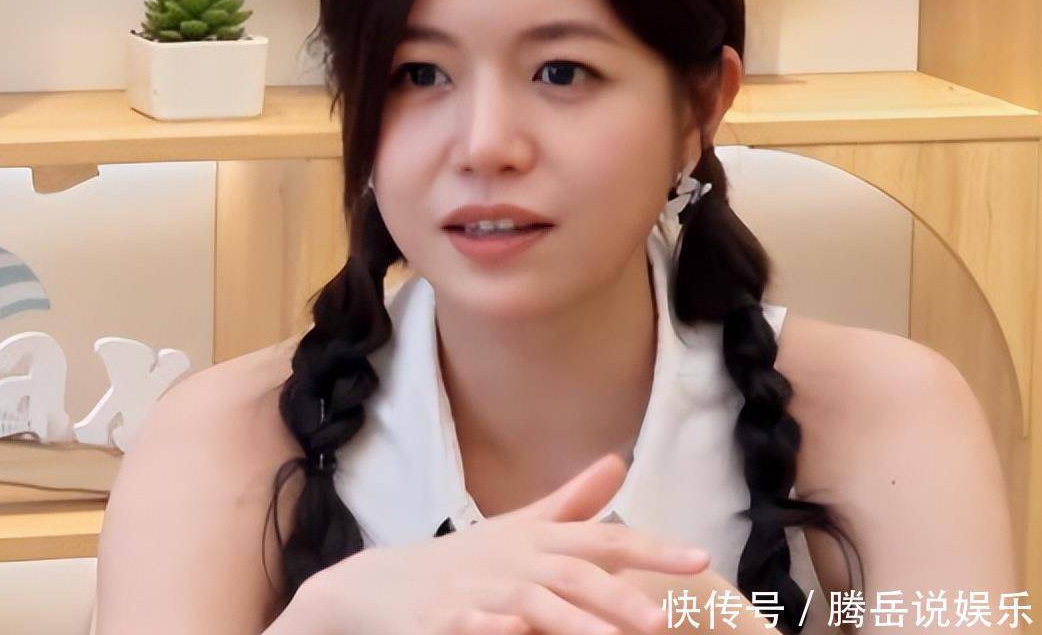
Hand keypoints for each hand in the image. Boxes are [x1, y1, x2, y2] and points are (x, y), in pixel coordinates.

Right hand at [309, 454, 710, 634]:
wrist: (380, 586)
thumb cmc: (463, 560)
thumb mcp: (518, 527)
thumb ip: (572, 502)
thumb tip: (618, 463)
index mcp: (536, 539)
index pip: (603, 540)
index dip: (652, 548)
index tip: (700, 558)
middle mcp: (513, 561)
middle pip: (572, 574)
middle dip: (618, 595)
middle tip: (663, 621)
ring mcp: (478, 590)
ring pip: (532, 605)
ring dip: (572, 622)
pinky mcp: (444, 619)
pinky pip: (473, 625)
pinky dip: (494, 628)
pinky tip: (514, 631)